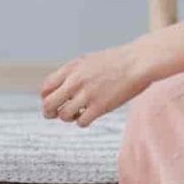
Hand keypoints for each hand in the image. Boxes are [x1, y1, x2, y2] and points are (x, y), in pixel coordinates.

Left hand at [40, 42, 156, 126]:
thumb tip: (59, 88)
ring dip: (69, 118)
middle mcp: (75, 81)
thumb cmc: (116, 61)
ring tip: (78, 113)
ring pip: (64, 115)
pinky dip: (83, 122)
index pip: (45, 88)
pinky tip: (90, 115)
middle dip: (49, 112)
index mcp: (71, 68)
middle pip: (48, 104)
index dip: (46, 98)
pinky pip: (81, 122)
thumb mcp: (88, 61)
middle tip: (55, 115)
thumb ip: (72, 73)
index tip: (53, 102)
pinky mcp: (100, 106)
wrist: (138, 61)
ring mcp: (87, 94)